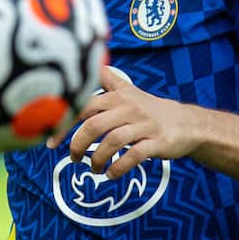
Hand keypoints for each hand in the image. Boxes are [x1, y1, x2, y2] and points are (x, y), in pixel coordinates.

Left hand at [62, 66, 202, 178]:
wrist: (187, 123)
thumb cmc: (151, 110)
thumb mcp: (130, 91)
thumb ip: (108, 81)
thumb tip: (91, 65)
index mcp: (118, 97)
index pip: (83, 106)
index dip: (64, 124)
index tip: (51, 141)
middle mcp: (129, 108)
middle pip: (94, 125)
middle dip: (78, 145)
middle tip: (74, 159)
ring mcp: (144, 125)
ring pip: (112, 141)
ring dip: (98, 159)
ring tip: (94, 169)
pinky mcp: (157, 142)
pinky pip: (134, 155)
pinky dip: (119, 167)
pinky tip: (112, 174)